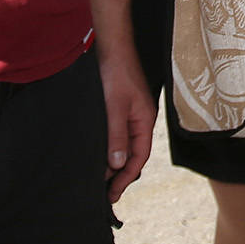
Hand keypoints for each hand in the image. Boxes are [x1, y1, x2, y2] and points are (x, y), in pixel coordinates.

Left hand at [99, 49, 155, 202]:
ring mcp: (131, 114)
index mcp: (144, 121)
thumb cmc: (116, 74)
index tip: (113, 193)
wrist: (113, 48)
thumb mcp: (114, 107)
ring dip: (115, 163)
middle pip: (133, 154)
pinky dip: (110, 148)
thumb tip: (117, 164)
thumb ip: (116, 136)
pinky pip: (119, 135)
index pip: (139, 156)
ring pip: (125, 146)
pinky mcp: (120, 108)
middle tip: (106, 194)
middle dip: (121, 175)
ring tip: (101, 180)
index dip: (127, 176)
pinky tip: (100, 154)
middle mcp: (140, 120)